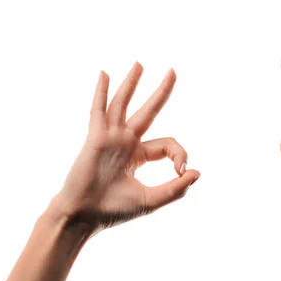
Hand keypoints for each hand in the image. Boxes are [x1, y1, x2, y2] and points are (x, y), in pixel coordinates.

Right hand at [50, 62, 199, 230]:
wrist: (83, 217)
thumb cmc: (113, 211)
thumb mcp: (151, 200)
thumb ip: (175, 189)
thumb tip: (197, 172)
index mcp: (138, 156)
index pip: (167, 144)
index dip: (180, 154)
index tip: (180, 171)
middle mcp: (125, 142)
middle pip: (148, 111)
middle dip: (162, 91)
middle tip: (173, 70)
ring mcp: (110, 138)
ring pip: (123, 104)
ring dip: (131, 83)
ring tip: (140, 63)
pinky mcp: (96, 138)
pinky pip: (99, 110)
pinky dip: (101, 92)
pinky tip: (104, 74)